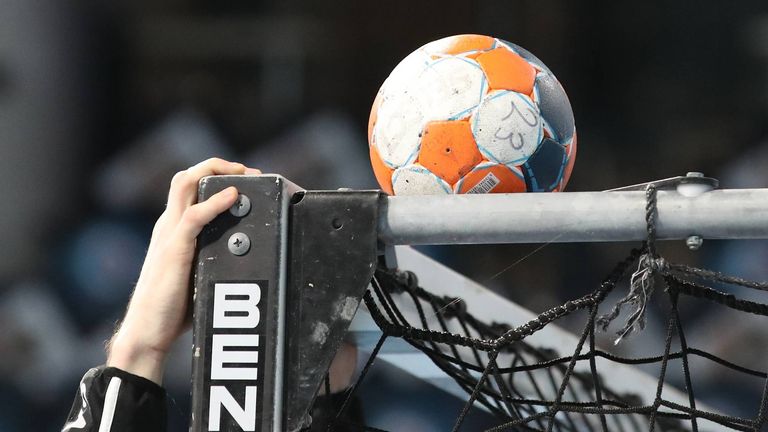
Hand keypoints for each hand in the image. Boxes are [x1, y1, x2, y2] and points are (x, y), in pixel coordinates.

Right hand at [107, 158, 259, 383]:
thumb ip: (212, 257)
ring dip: (216, 172)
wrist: (147, 332)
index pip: (189, 187)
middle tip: (247, 171)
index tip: (243, 179)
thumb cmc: (172, 309)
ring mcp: (168, 234)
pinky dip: (215, 202)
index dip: (215, 175)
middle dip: (218, 165)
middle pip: (186, 176)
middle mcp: (167, 225)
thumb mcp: (197, 273)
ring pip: (185, 184)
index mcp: (172, 229)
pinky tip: (232, 196)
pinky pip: (194, 216)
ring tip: (242, 174)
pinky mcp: (173, 250)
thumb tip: (243, 256)